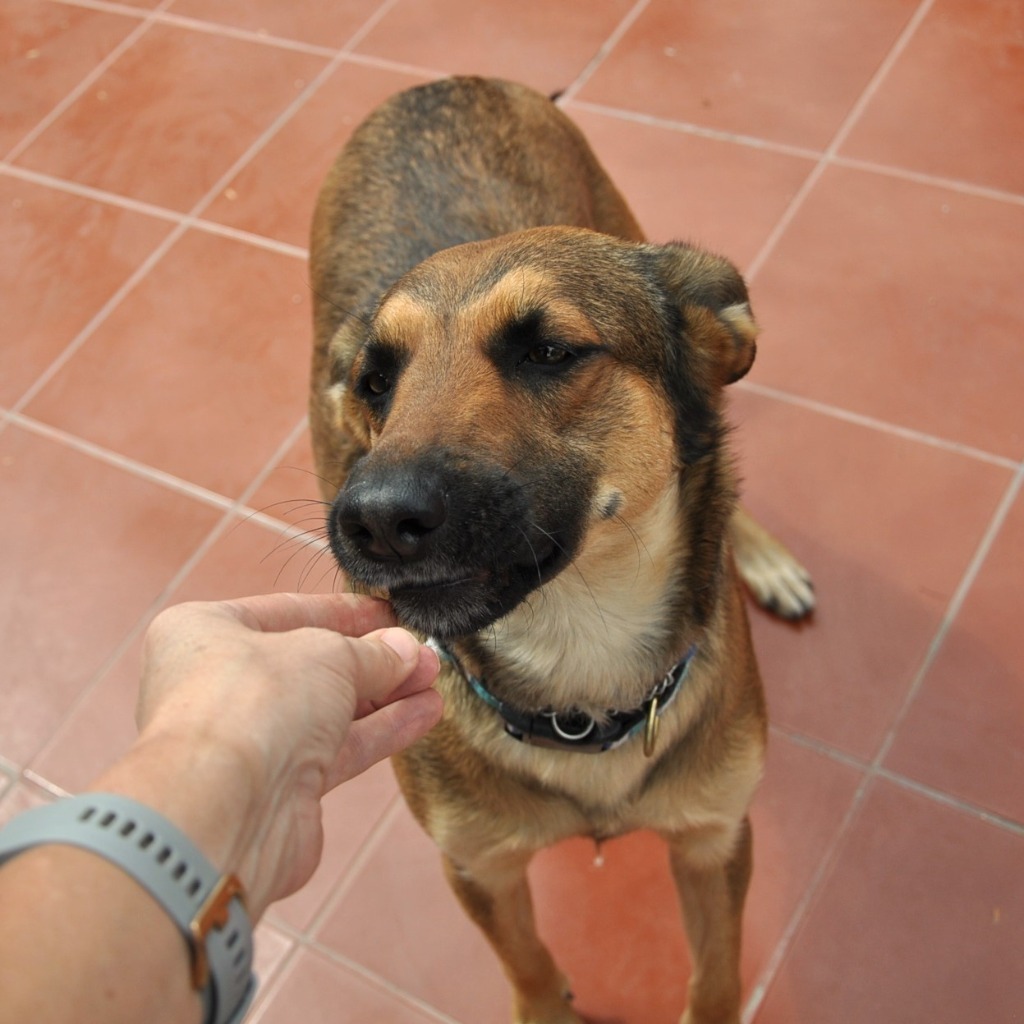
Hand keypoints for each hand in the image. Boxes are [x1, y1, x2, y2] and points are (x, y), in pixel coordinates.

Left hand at [98, 592, 441, 917]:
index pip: (286, 612)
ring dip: (383, 696)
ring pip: (327, 711)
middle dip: (372, 659)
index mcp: (203, 634)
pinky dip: (379, 731)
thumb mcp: (326, 655)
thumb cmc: (248, 709)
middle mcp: (218, 686)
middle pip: (310, 665)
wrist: (226, 812)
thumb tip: (404, 651)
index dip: (343, 613)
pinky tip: (421, 714)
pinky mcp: (277, 787)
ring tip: (431, 681)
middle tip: (420, 654)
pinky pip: (337, 750)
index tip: (387, 614)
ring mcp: (249, 740)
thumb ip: (372, 653)